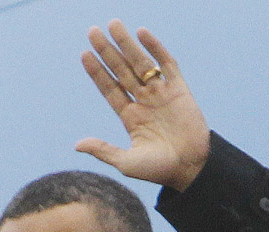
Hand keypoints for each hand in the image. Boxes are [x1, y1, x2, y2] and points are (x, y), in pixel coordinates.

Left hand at [75, 20, 210, 191]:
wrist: (191, 169)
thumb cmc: (159, 170)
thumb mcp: (126, 162)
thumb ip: (103, 150)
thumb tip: (78, 145)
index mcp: (130, 117)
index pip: (109, 89)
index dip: (97, 72)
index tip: (84, 54)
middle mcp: (144, 102)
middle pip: (121, 70)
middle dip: (107, 51)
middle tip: (92, 31)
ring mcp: (161, 94)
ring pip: (141, 63)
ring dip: (126, 44)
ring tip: (113, 24)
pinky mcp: (180, 90)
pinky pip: (167, 64)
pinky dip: (155, 48)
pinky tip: (142, 33)